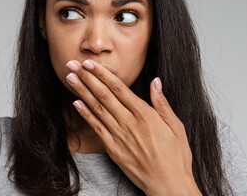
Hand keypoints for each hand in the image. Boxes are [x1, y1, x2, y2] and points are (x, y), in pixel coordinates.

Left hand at [65, 59, 200, 195]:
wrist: (167, 184)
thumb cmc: (175, 156)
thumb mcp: (176, 126)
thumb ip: (162, 103)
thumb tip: (156, 81)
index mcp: (144, 114)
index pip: (119, 88)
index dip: (102, 74)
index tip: (90, 63)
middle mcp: (128, 123)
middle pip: (103, 95)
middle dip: (87, 77)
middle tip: (73, 64)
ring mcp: (118, 136)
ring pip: (96, 108)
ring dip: (82, 91)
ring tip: (70, 78)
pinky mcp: (112, 149)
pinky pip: (96, 128)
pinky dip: (85, 114)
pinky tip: (76, 103)